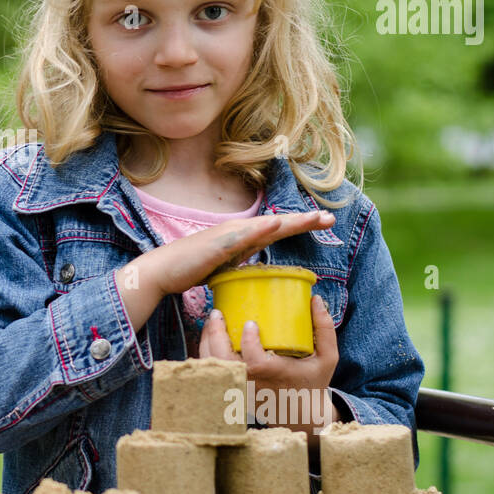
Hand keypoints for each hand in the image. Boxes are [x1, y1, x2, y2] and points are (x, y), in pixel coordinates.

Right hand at [144, 210, 335, 297]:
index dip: (299, 225)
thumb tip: (257, 276)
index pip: (276, 230)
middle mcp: (238, 231)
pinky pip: (243, 237)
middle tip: (330, 218)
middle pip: (277, 225)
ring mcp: (228, 235)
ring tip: (313, 218)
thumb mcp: (225, 268)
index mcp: (242, 237)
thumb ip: (242, 266)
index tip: (323, 222)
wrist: (163, 272)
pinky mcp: (218, 245)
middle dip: (304, 221)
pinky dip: (260, 229)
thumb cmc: (191, 269)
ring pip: (266, 227)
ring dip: (290, 222)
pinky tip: (275, 224)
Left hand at [199, 293, 340, 439]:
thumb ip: (324, 328)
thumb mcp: (327, 358)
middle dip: (215, 336)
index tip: (250, 324)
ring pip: (214, 367)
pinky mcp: (233, 390)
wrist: (302, 415)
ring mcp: (240, 388)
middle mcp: (252, 383)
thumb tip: (316, 299)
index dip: (248, 342)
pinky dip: (208, 353)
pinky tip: (210, 337)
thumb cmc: (314, 383)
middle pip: (224, 363)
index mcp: (274, 376)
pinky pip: (214, 371)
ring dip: (208, 343)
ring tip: (211, 322)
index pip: (254, 362)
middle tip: (216, 314)